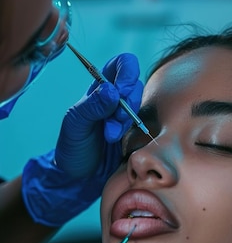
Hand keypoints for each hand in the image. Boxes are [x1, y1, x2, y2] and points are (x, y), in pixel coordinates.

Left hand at [22, 53, 142, 225]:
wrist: (79, 178)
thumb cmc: (73, 147)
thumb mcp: (75, 124)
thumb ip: (92, 106)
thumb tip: (112, 91)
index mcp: (100, 88)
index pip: (121, 64)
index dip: (126, 71)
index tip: (120, 90)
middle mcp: (117, 98)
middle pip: (135, 84)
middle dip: (127, 102)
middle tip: (113, 121)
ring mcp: (129, 116)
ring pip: (141, 106)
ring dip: (126, 121)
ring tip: (110, 136)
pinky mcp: (137, 134)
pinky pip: (146, 126)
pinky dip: (134, 134)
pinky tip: (120, 143)